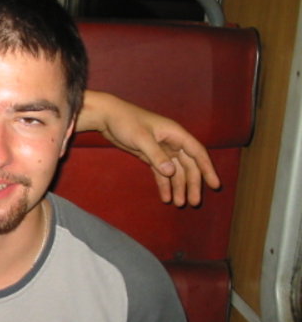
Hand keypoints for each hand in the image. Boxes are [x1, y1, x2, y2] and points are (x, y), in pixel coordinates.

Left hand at [79, 92, 220, 206]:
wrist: (108, 117)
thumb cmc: (126, 122)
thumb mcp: (141, 138)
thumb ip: (156, 155)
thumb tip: (171, 172)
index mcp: (175, 134)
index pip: (197, 153)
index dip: (208, 169)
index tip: (215, 185)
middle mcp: (172, 142)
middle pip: (188, 166)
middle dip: (192, 184)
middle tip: (194, 203)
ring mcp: (161, 150)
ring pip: (175, 172)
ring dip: (178, 187)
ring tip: (179, 204)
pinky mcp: (150, 156)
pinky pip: (161, 173)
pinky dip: (164, 185)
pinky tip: (166, 198)